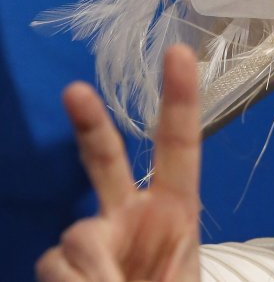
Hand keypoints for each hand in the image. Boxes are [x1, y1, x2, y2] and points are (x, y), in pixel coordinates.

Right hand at [36, 45, 201, 281]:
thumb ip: (148, 265)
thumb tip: (86, 258)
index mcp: (176, 211)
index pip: (178, 148)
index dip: (178, 100)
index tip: (179, 53)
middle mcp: (131, 216)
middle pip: (106, 160)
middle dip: (89, 125)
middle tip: (76, 91)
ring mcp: (94, 239)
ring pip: (75, 238)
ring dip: (91, 273)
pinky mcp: (63, 265)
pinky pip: (55, 264)